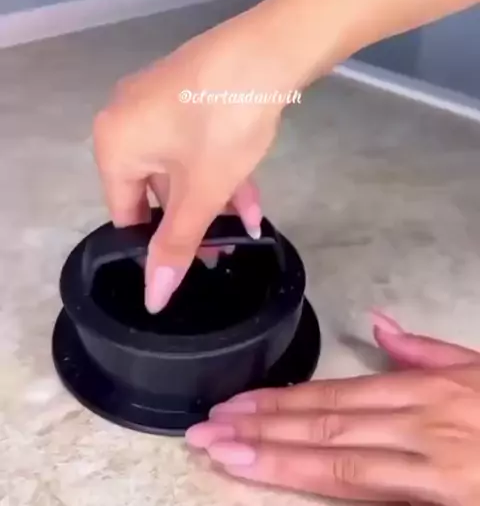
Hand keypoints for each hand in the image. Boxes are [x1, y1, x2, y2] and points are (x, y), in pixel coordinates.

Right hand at [93, 13, 292, 312]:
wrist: (268, 49)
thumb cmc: (223, 123)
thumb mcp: (202, 191)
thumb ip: (177, 244)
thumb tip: (152, 299)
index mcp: (113, 143)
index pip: (124, 212)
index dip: (155, 244)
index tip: (190, 264)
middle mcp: (125, 116)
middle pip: (154, 186)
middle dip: (194, 218)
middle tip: (224, 248)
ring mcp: (157, 96)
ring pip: (180, 163)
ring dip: (214, 195)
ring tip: (248, 224)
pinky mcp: (188, 85)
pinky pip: (193, 137)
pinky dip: (218, 164)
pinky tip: (252, 192)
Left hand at [186, 312, 479, 504]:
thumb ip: (428, 351)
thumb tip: (379, 324)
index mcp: (428, 389)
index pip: (337, 396)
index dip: (281, 402)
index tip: (236, 407)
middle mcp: (422, 422)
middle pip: (327, 427)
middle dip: (261, 431)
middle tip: (207, 433)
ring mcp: (433, 465)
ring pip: (341, 463)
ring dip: (277, 461)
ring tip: (225, 457)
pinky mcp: (443, 496)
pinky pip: (373, 494)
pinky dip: (326, 490)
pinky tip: (289, 484)